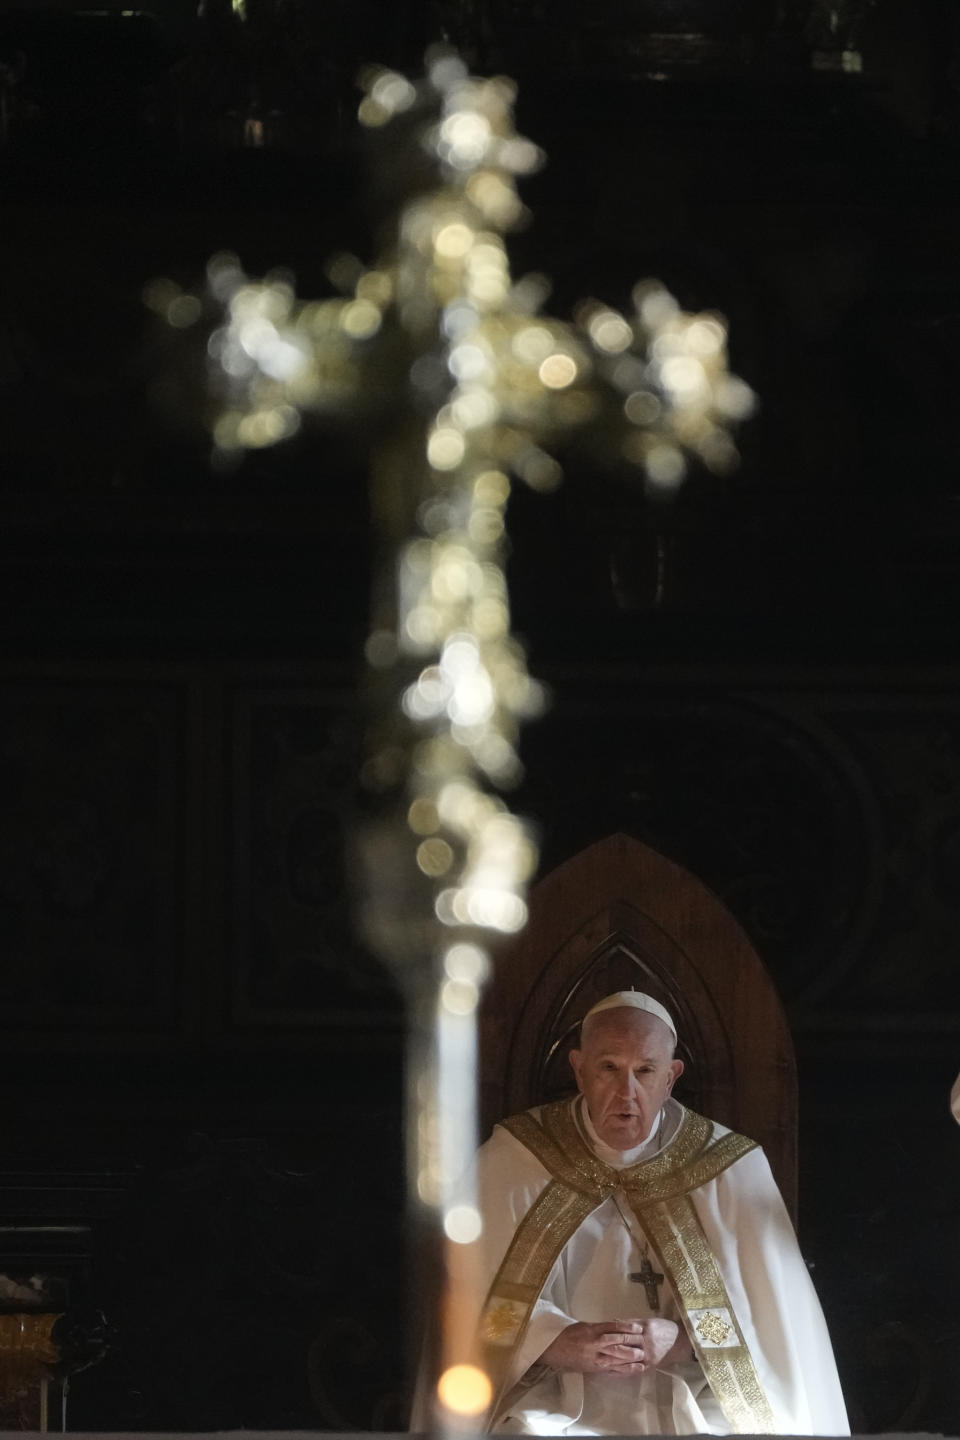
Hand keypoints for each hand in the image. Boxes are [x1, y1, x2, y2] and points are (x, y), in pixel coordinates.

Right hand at [540, 1318, 690, 1375]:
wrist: (555, 1349)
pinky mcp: (595, 1369)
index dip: (627, 1327)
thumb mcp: (585, 1325)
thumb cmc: (570, 1334)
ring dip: (630, 1360)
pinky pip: (611, 1370)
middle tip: (645, 1345)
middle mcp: (595, 1344)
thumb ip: (601, 1327)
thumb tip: (617, 1327)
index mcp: (593, 1330)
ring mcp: (595, 1358)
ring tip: (643, 1360)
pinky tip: (632, 1370)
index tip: (639, 1327)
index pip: (613, 1327)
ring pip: (616, 1359)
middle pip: (617, 1344)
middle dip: (632, 1345)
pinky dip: (623, 1370)